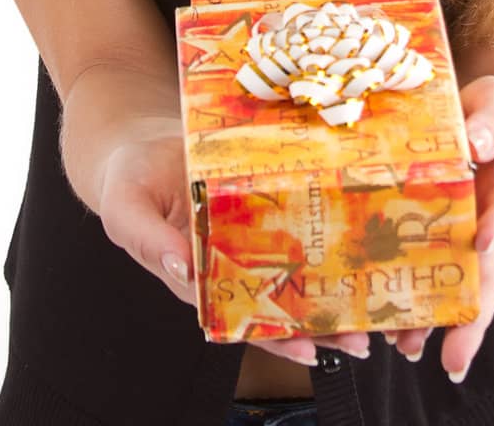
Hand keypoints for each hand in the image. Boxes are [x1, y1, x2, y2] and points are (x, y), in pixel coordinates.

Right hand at [96, 117, 371, 367]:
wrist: (139, 146)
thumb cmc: (129, 179)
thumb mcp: (126, 206)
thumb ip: (147, 238)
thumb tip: (181, 268)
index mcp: (191, 275)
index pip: (236, 315)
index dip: (271, 334)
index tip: (307, 347)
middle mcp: (222, 266)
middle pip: (271, 306)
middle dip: (313, 328)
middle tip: (358, 340)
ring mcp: (240, 243)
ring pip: (286, 280)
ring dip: (323, 302)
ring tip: (366, 319)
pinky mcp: (253, 215)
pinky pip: (286, 237)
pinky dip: (316, 253)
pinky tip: (349, 260)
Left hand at [385, 74, 493, 383]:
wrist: (493, 123)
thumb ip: (493, 121)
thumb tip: (477, 141)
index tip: (485, 241)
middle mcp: (491, 221)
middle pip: (488, 274)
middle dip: (473, 318)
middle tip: (453, 360)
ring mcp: (466, 233)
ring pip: (458, 285)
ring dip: (436, 321)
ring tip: (406, 349)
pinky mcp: (438, 235)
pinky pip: (429, 269)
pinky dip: (411, 297)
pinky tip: (384, 323)